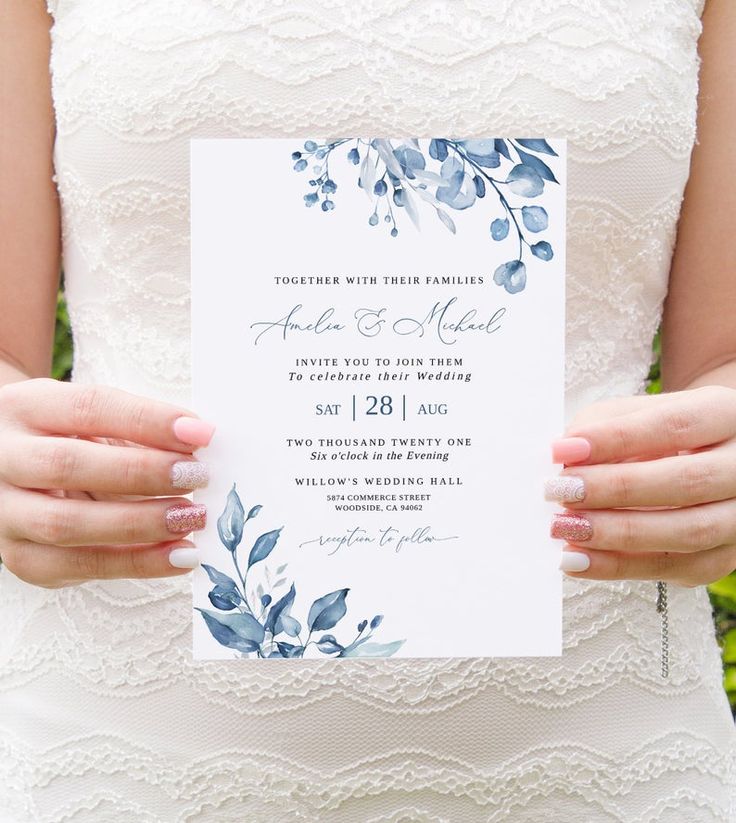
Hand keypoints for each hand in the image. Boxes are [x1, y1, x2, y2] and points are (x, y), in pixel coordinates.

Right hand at [0, 378, 215, 586]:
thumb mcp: (90, 418)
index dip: (148, 420)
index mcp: (25, 408)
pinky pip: (77, 567)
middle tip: (198, 476)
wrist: (12, 467)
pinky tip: (179, 556)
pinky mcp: (20, 557)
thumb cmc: (69, 436)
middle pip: (68, 465)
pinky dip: (136, 564)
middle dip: (142, 472)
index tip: (201, 432)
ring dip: (141, 524)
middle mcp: (2, 458)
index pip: (88, 408)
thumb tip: (200, 441)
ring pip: (66, 524)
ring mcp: (3, 512)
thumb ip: (136, 428)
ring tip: (193, 518)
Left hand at [545, 384, 735, 585]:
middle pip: (686, 481)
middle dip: (614, 489)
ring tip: (564, 526)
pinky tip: (576, 558)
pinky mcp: (723, 557)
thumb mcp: (637, 412)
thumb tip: (563, 456)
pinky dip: (618, 566)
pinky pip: (674, 568)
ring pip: (688, 531)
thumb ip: (602, 426)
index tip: (561, 451)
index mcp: (725, 415)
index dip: (615, 439)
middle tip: (560, 491)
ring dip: (616, 533)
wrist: (706, 457)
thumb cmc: (660, 431)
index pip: (673, 425)